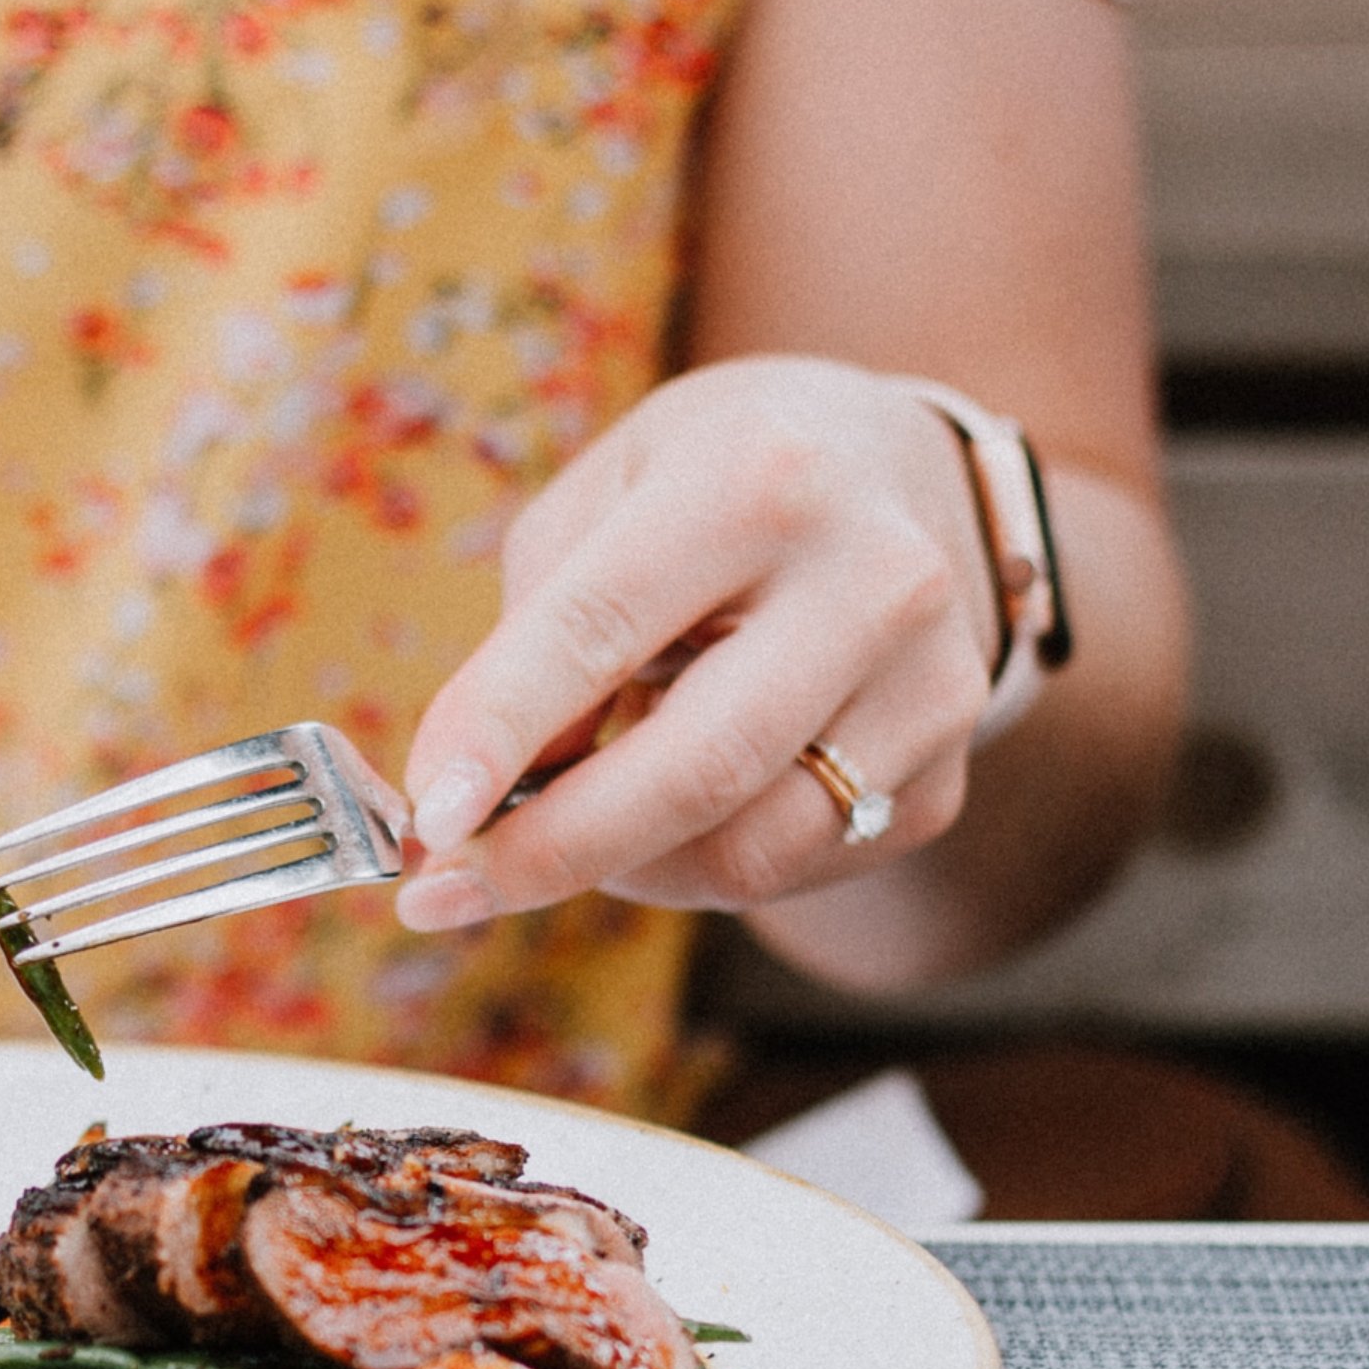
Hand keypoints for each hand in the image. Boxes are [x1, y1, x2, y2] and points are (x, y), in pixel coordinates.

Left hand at [393, 357, 1000, 930]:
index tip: (423, 821)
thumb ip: (532, 633)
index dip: (498, 736)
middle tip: (443, 892)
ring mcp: (928, 690)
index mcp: (759, 481)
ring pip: (743, 853)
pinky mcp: (945, 781)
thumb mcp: (603, 497)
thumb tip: (474, 797)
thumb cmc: (710, 482)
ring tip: (566, 818)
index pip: (598, 632)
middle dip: (545, 853)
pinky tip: (668, 806)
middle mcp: (873, 583)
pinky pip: (786, 874)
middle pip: (693, 772)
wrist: (898, 476)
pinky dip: (690, 868)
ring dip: (618, 869)